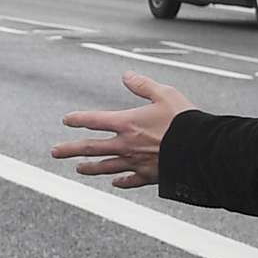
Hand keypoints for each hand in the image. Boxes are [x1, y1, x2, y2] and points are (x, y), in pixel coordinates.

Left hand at [54, 74, 189, 189]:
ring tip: (78, 168)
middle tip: (54, 152)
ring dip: (90, 168)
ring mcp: (136, 163)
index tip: (67, 120)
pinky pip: (130, 180)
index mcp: (127, 123)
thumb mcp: (165, 94)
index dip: (79, 118)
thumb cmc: (184, 120)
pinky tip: (115, 183)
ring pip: (106, 167)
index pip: (95, 120)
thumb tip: (126, 75)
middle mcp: (126, 145)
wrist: (202, 150)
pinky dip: (121, 182)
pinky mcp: (149, 176)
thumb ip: (143, 85)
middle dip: (71, 149)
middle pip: (91, 147)